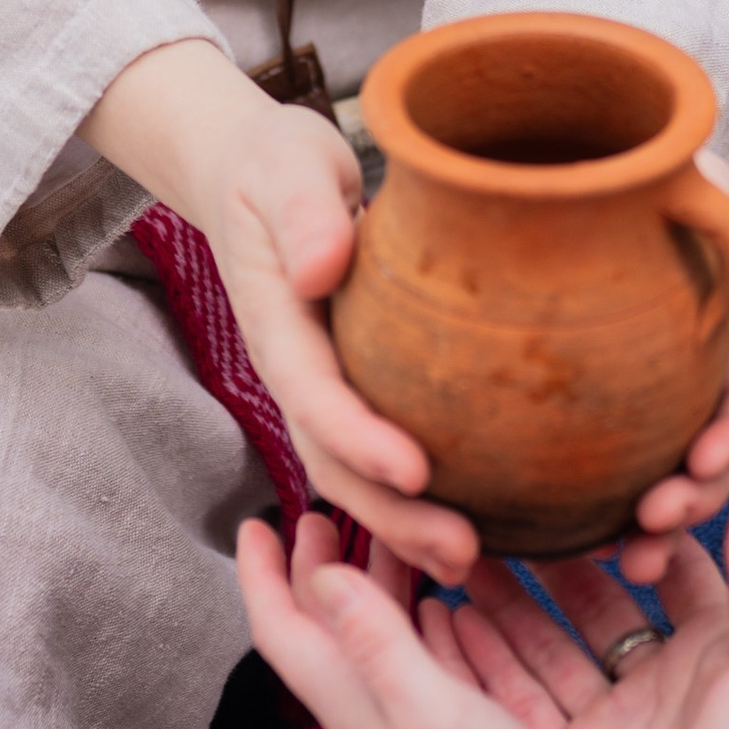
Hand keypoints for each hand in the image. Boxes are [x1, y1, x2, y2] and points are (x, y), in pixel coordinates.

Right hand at [85, 41, 481, 576]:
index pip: (316, 396)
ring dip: (406, 524)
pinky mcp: (353, 385)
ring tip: (472, 565)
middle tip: (462, 552)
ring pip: (355, 472)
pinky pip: (378, 452)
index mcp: (278, 324)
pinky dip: (415, 498)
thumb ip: (301, 210)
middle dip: (392, 515)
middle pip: (336, 461)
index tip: (417, 469)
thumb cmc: (275, 164)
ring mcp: (322, 385)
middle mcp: (297, 371)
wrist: (253, 172)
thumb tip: (320, 266)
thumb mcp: (285, 166)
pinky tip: (475, 525)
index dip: (361, 439)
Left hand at [237, 511, 616, 728]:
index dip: (265, 576)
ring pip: (375, 645)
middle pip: (327, 632)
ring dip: (371, 589)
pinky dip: (420, 626)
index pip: (285, 632)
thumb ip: (379, 645)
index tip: (257, 522)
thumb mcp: (433, 714)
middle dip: (316, 571)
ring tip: (390, 538)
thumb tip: (323, 577)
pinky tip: (448, 609)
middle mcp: (373, 719)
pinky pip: (421, 669)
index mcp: (357, 708)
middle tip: (324, 514)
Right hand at [428, 473, 728, 728]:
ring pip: (540, 646)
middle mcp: (648, 682)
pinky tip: (442, 618)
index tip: (585, 479)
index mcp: (706, 652)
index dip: (625, 527)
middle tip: (499, 506)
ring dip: (501, 602)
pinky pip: (513, 700)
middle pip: (587, 603)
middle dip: (545, 559)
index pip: (662, 569)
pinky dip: (479, 662)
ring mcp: (600, 724)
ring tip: (457, 548)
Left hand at [607, 150, 728, 585]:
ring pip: (664, 483)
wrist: (557, 167)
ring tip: (624, 561)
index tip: (705, 458)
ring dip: (655, 530)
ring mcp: (648, 409)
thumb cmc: (630, 167)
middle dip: (697, 499)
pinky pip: (604, 482)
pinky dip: (597, 519)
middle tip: (656, 522)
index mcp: (727, 333)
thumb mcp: (689, 176)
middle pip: (713, 457)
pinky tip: (568, 547)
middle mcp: (695, 380)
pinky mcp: (594, 424)